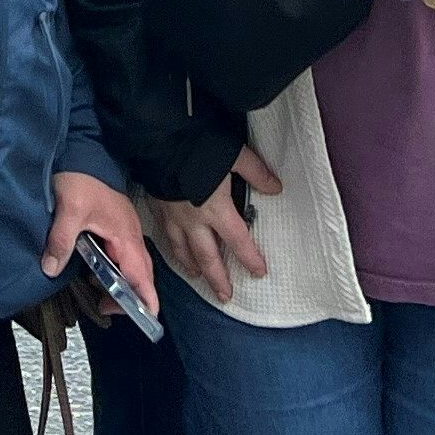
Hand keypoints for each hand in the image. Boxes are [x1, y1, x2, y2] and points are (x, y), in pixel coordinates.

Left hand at [44, 169, 154, 316]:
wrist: (83, 151)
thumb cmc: (82, 177)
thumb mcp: (70, 209)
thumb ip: (62, 240)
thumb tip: (50, 269)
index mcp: (126, 235)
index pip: (143, 275)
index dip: (146, 299)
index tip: (147, 321)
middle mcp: (130, 236)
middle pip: (140, 275)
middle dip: (129, 297)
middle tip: (107, 309)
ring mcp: (124, 232)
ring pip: (130, 267)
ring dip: (119, 284)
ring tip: (99, 297)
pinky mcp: (115, 228)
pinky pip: (120, 257)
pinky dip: (112, 271)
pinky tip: (93, 274)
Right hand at [142, 147, 277, 307]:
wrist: (160, 138)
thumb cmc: (200, 146)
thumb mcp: (235, 154)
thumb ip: (257, 173)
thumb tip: (277, 188)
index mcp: (217, 210)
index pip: (238, 241)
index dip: (250, 258)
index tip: (259, 273)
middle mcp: (195, 221)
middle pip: (208, 257)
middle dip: (218, 278)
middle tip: (225, 296)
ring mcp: (173, 217)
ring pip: (183, 251)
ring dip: (193, 267)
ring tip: (198, 278)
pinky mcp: (157, 209)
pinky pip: (165, 237)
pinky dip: (172, 249)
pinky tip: (174, 252)